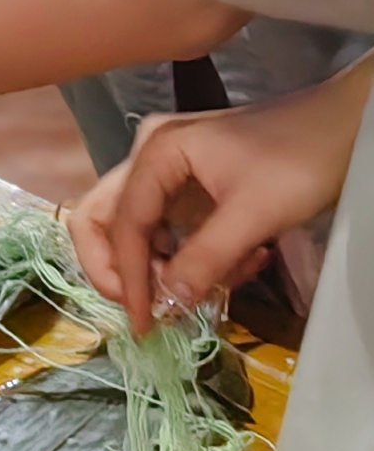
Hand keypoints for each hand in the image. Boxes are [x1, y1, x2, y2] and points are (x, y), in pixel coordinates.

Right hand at [71, 59, 372, 335]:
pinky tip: (242, 261)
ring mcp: (170, 168)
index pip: (122, 222)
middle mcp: (151, 156)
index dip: (127, 276)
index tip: (144, 323)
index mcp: (156, 152)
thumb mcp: (254, 214)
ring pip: (144, 227)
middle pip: (108, 216)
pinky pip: (177, 227)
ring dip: (171, 266)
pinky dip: (197, 255)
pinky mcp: (193, 183)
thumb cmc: (298, 161)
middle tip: (150, 309)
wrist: (342, 126)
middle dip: (123, 267)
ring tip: (220, 284)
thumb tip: (168, 303)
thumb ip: (206, 257)